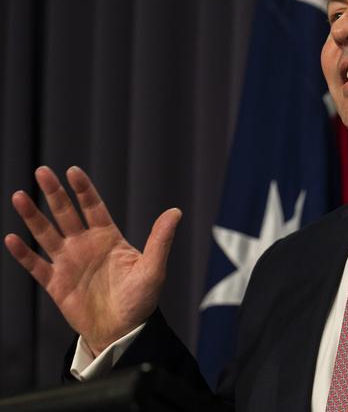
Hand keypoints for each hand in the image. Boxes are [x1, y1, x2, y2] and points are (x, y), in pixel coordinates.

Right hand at [4, 166, 180, 355]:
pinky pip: (36, 266)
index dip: (83, 190)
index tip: (73, 171)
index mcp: (108, 238)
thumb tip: (175, 212)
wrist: (123, 331)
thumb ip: (160, 240)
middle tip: (42, 172)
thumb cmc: (141, 300)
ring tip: (20, 196)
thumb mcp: (153, 268)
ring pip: (47, 234)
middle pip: (66, 214)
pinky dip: (23, 254)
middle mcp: (85, 245)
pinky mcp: (56, 283)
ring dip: (33, 217)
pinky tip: (12, 238)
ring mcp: (69, 263)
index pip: (93, 207)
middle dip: (54, 194)